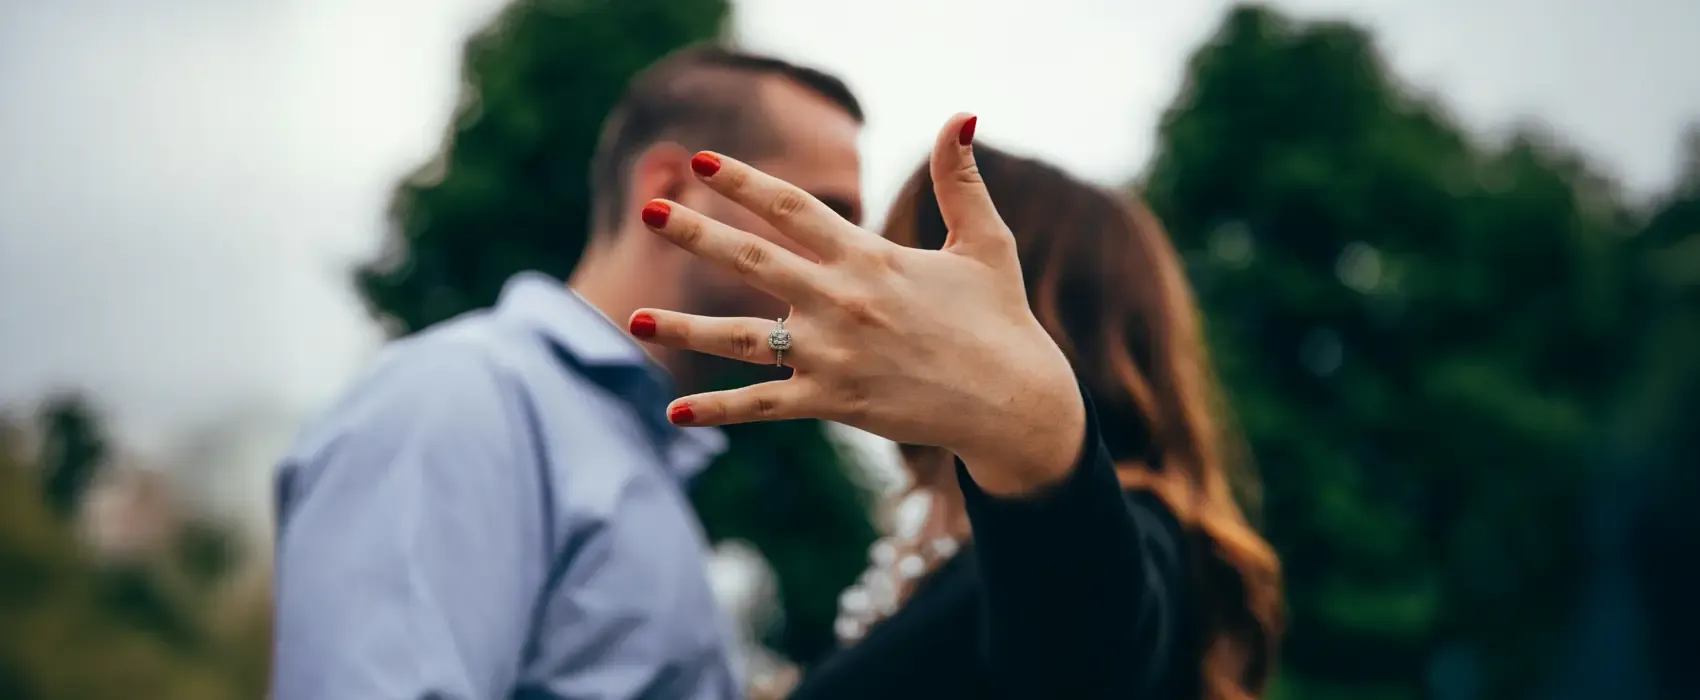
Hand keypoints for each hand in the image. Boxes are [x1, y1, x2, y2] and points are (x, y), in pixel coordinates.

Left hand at [629, 114, 1083, 495]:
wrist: (1015, 404)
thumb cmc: (1000, 319)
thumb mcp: (985, 242)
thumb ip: (960, 180)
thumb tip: (963, 114)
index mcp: (871, 258)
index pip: (795, 209)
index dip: (746, 182)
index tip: (701, 161)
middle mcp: (842, 303)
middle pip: (754, 261)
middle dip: (698, 234)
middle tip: (649, 210)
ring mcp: (833, 357)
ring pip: (742, 338)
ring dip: (685, 327)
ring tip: (635, 315)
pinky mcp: (834, 403)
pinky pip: (764, 405)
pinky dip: (719, 409)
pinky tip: (674, 411)